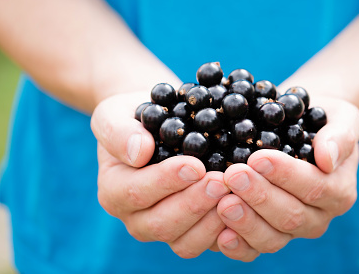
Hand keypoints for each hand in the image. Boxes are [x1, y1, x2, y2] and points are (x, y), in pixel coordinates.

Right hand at [91, 92, 229, 257]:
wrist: (159, 125)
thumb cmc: (135, 117)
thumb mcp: (116, 114)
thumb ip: (119, 132)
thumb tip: (139, 153)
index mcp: (114, 191)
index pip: (136, 193)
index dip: (166, 182)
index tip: (194, 165)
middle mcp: (136, 218)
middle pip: (162, 225)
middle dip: (194, 203)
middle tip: (221, 181)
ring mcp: (164, 229)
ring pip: (185, 243)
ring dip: (212, 221)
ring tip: (234, 193)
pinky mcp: (190, 233)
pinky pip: (206, 245)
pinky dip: (226, 233)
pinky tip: (244, 210)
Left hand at [214, 97, 358, 260]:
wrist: (303, 129)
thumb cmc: (321, 121)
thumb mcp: (340, 119)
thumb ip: (339, 137)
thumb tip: (327, 158)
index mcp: (338, 191)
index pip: (314, 188)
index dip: (285, 175)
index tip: (258, 158)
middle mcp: (318, 216)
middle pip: (291, 216)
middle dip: (260, 196)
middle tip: (233, 175)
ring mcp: (293, 231)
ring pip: (272, 238)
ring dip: (246, 222)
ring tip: (223, 202)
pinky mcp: (269, 236)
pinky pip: (254, 250)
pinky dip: (238, 246)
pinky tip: (220, 234)